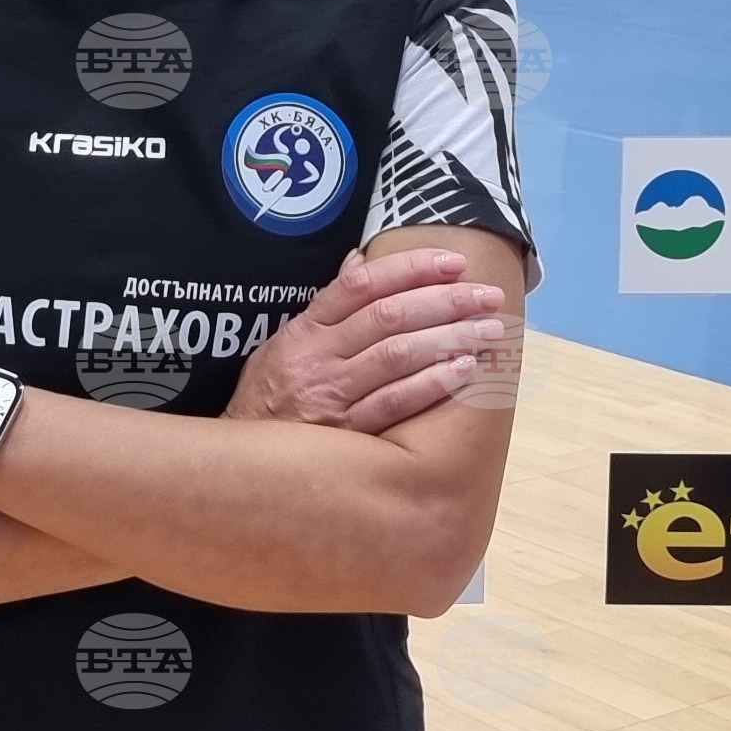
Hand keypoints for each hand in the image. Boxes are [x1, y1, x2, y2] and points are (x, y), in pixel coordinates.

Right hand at [230, 247, 508, 436]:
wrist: (240, 468)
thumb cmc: (269, 402)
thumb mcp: (283, 346)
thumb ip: (326, 308)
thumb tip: (360, 263)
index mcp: (305, 332)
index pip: (362, 285)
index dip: (411, 268)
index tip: (454, 262)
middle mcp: (318, 358)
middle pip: (389, 315)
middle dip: (445, 301)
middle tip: (487, 296)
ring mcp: (331, 395)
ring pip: (397, 354)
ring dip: (450, 338)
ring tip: (490, 330)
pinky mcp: (346, 433)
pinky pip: (394, 402)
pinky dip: (432, 383)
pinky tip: (465, 370)